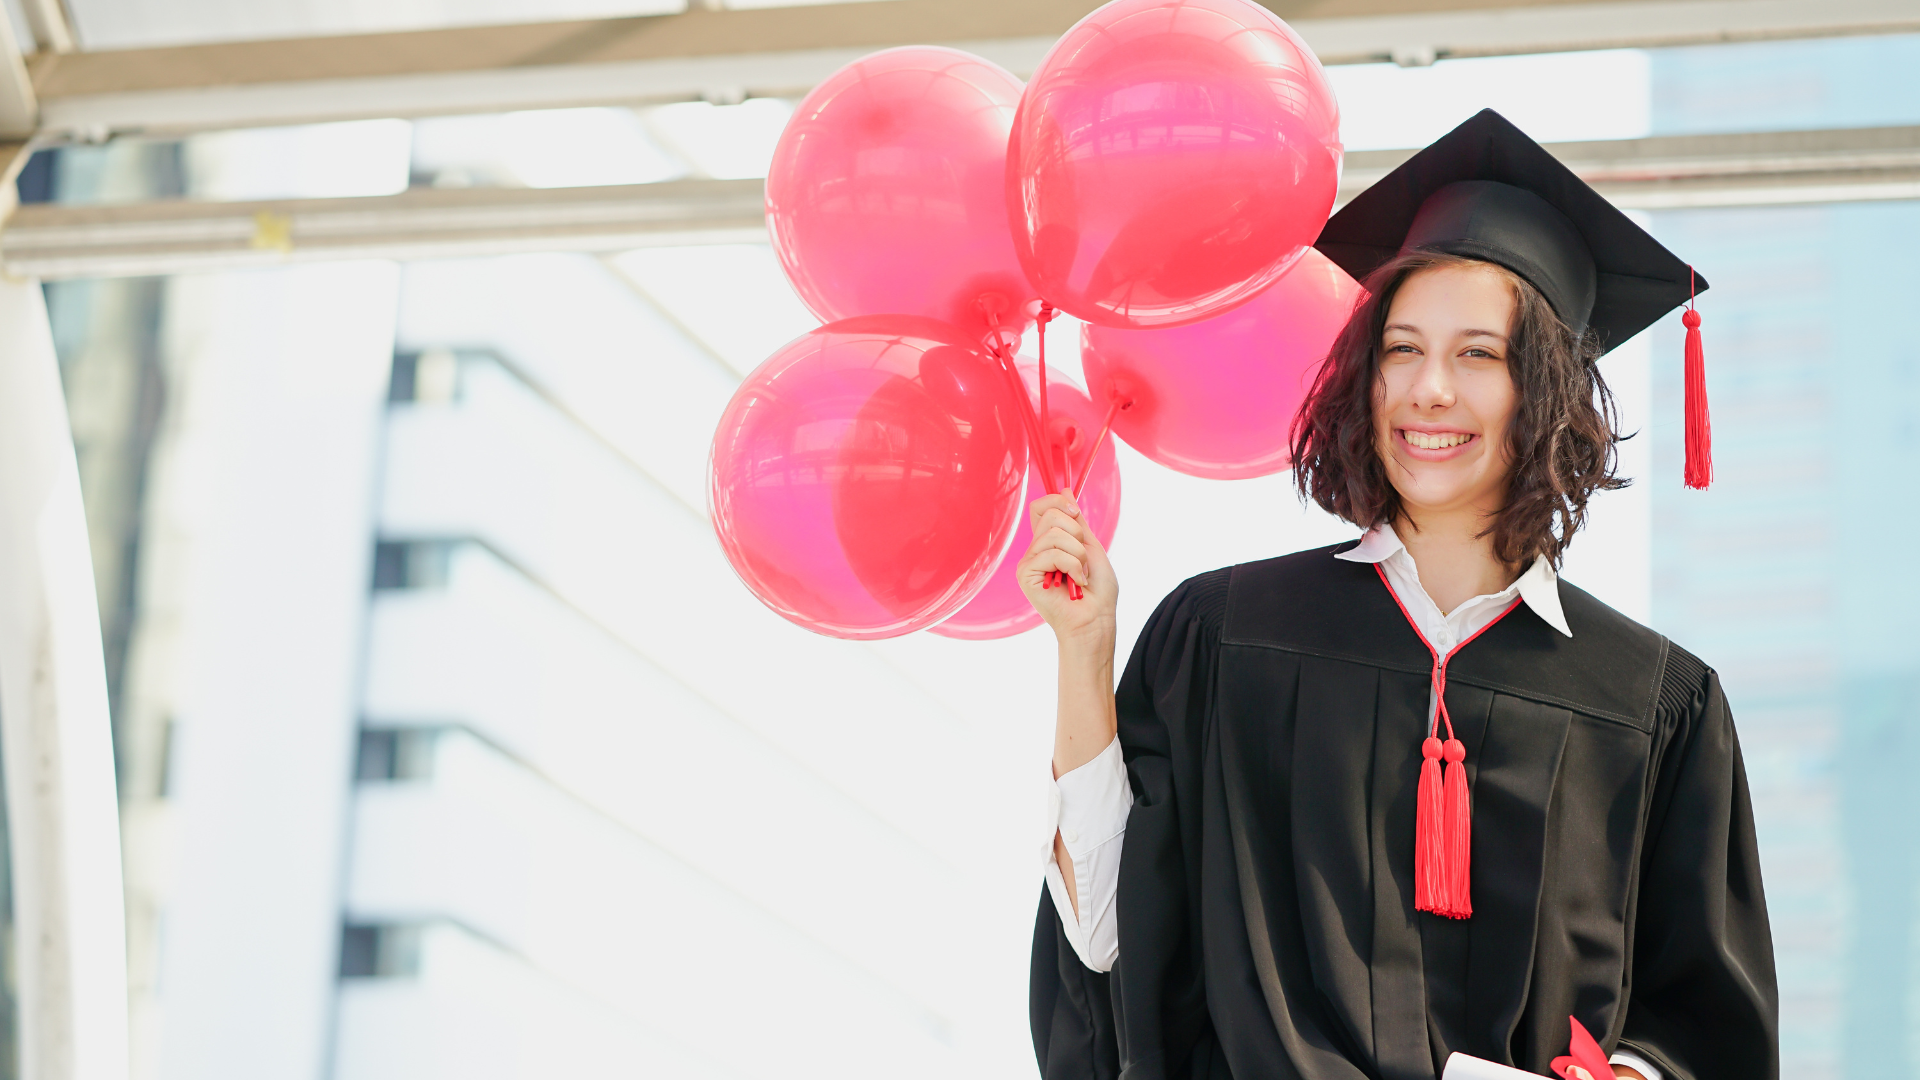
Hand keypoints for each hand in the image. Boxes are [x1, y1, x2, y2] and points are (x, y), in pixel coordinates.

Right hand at [1017, 492, 1116, 653]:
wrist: (1096, 619)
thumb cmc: (1097, 591)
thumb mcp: (1091, 546)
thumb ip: (1076, 521)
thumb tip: (1065, 489)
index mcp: (1049, 542)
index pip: (1041, 506)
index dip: (1058, 502)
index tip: (1076, 514)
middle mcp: (1035, 550)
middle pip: (1049, 514)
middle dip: (1077, 534)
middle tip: (1083, 559)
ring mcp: (1028, 562)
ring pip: (1054, 534)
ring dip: (1078, 555)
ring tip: (1080, 575)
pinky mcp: (1025, 574)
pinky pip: (1051, 553)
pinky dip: (1072, 566)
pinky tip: (1074, 583)